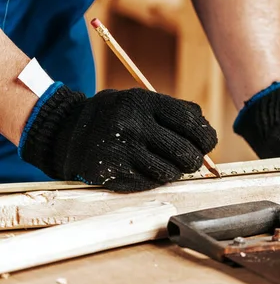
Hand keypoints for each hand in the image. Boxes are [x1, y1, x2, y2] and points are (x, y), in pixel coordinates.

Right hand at [19, 83, 217, 191]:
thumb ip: (174, 112)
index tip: (208, 143)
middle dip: (194, 160)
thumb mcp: (140, 100)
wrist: (67, 131)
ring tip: (168, 165)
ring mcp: (122, 151)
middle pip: (185, 152)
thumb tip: (208, 133)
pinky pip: (150, 183)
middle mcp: (132, 125)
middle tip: (190, 159)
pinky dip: (155, 179)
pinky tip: (146, 169)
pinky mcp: (114, 173)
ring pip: (170, 172)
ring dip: (175, 172)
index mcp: (143, 102)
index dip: (207, 137)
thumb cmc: (116, 116)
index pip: (191, 123)